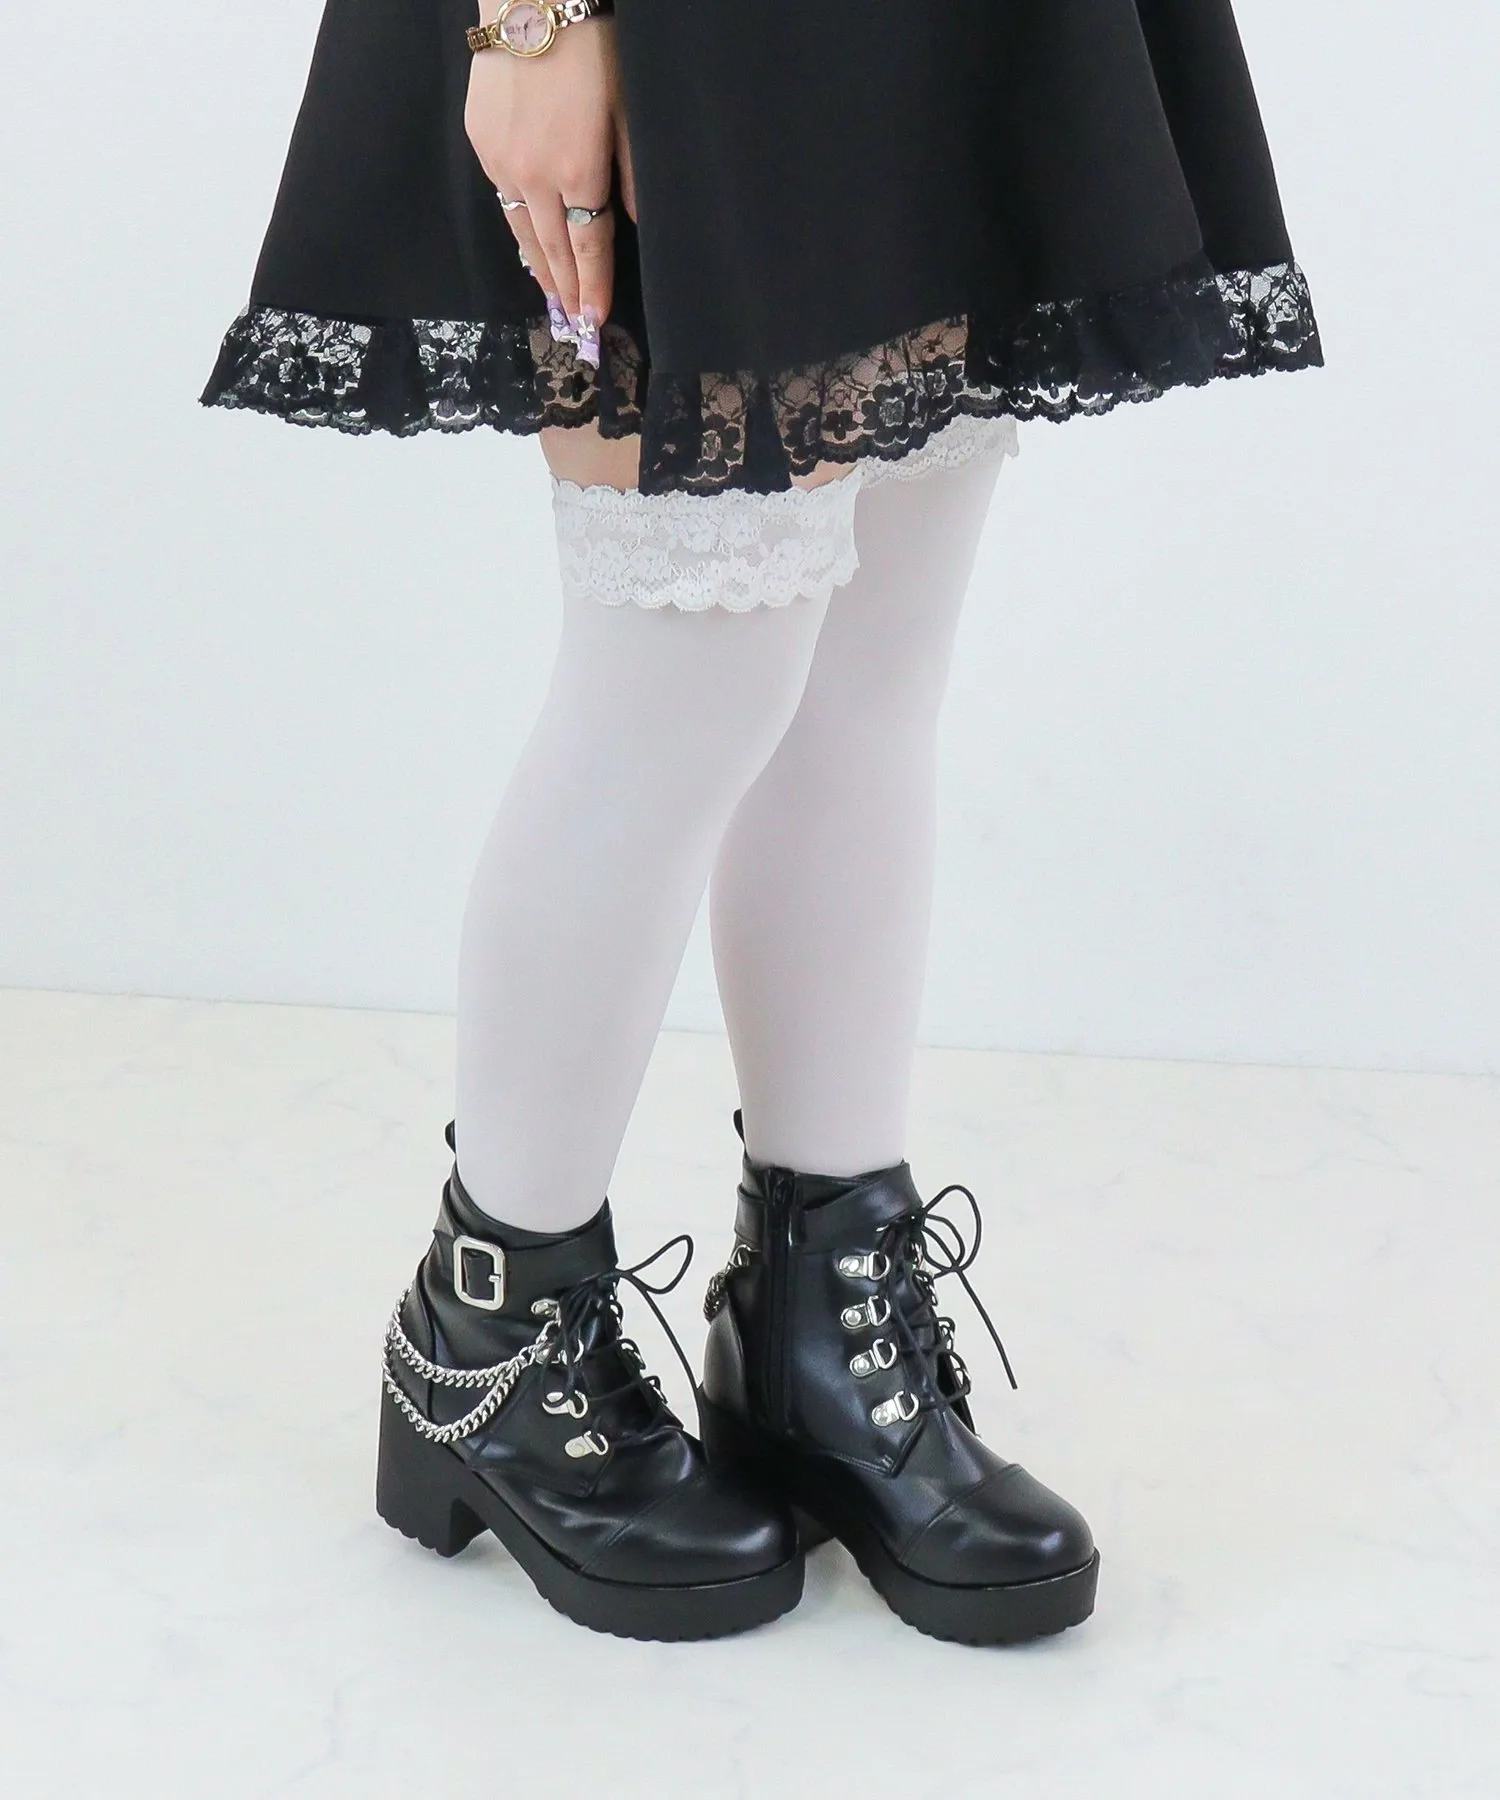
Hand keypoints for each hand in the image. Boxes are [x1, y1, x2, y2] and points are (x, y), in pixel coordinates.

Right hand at [464, 15, 636, 363]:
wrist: (531, 1)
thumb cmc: (592, 49)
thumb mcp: (628, 110)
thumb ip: (631, 173)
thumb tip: (630, 222)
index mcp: (579, 173)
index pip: (589, 246)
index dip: (594, 286)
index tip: (595, 319)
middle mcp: (536, 178)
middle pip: (553, 249)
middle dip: (565, 290)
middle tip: (573, 324)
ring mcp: (502, 162)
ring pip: (522, 231)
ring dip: (539, 268)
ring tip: (551, 297)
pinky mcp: (481, 143)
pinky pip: (503, 199)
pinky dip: (518, 228)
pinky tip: (528, 243)